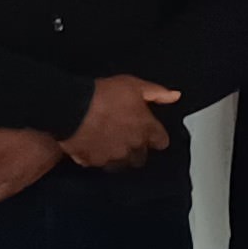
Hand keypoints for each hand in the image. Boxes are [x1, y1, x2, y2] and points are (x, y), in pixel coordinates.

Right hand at [62, 73, 181, 169]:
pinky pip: (98, 163)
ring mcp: (113, 156)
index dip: (156, 137)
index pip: (161, 141)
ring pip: (121, 163)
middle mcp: (133, 146)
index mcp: (146, 129)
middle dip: (136, 150)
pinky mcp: (93, 161)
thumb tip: (175, 96)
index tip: (150, 133)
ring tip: (107, 143)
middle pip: (141, 157)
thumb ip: (157, 93)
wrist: (72, 107)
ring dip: (117, 155)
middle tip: (125, 138)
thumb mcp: (134, 85)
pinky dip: (96, 157)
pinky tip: (90, 146)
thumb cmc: (103, 95)